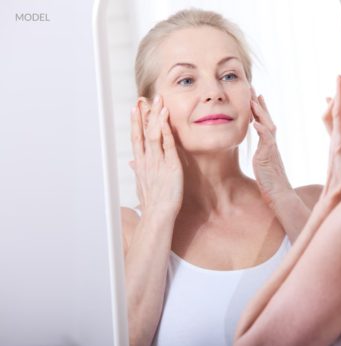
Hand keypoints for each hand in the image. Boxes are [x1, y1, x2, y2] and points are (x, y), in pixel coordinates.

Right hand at [129, 96, 183, 217]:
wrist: (158, 216)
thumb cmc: (153, 204)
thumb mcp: (143, 185)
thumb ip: (139, 172)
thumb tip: (133, 164)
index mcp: (141, 165)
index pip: (136, 139)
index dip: (135, 123)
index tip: (135, 109)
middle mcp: (146, 161)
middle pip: (142, 133)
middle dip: (143, 115)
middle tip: (143, 98)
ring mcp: (157, 162)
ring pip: (153, 134)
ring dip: (155, 116)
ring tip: (158, 100)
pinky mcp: (170, 165)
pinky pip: (167, 144)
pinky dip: (166, 129)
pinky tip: (166, 117)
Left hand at [250, 89, 292, 203]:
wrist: (280, 196)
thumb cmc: (271, 184)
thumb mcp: (263, 165)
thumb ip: (262, 155)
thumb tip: (259, 153)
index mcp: (269, 146)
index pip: (264, 123)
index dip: (259, 110)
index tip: (254, 97)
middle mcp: (272, 145)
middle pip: (267, 120)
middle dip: (260, 104)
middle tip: (253, 89)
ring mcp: (271, 149)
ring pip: (267, 126)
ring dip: (261, 113)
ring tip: (254, 100)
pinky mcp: (269, 157)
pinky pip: (266, 141)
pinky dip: (261, 131)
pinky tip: (255, 123)